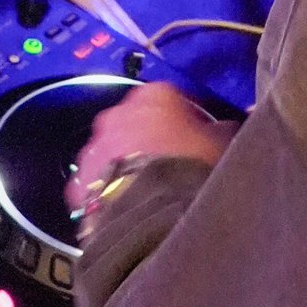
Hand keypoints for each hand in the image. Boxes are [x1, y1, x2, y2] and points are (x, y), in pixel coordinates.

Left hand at [68, 80, 238, 225]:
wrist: (151, 212)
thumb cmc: (191, 168)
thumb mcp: (221, 144)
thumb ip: (223, 129)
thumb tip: (227, 126)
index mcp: (155, 95)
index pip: (174, 99)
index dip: (188, 120)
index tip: (198, 139)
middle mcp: (118, 112)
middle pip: (137, 122)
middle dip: (151, 138)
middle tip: (170, 164)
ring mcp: (94, 146)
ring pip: (114, 150)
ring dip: (127, 161)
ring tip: (147, 189)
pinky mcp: (79, 179)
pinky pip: (97, 180)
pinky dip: (109, 188)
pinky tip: (126, 206)